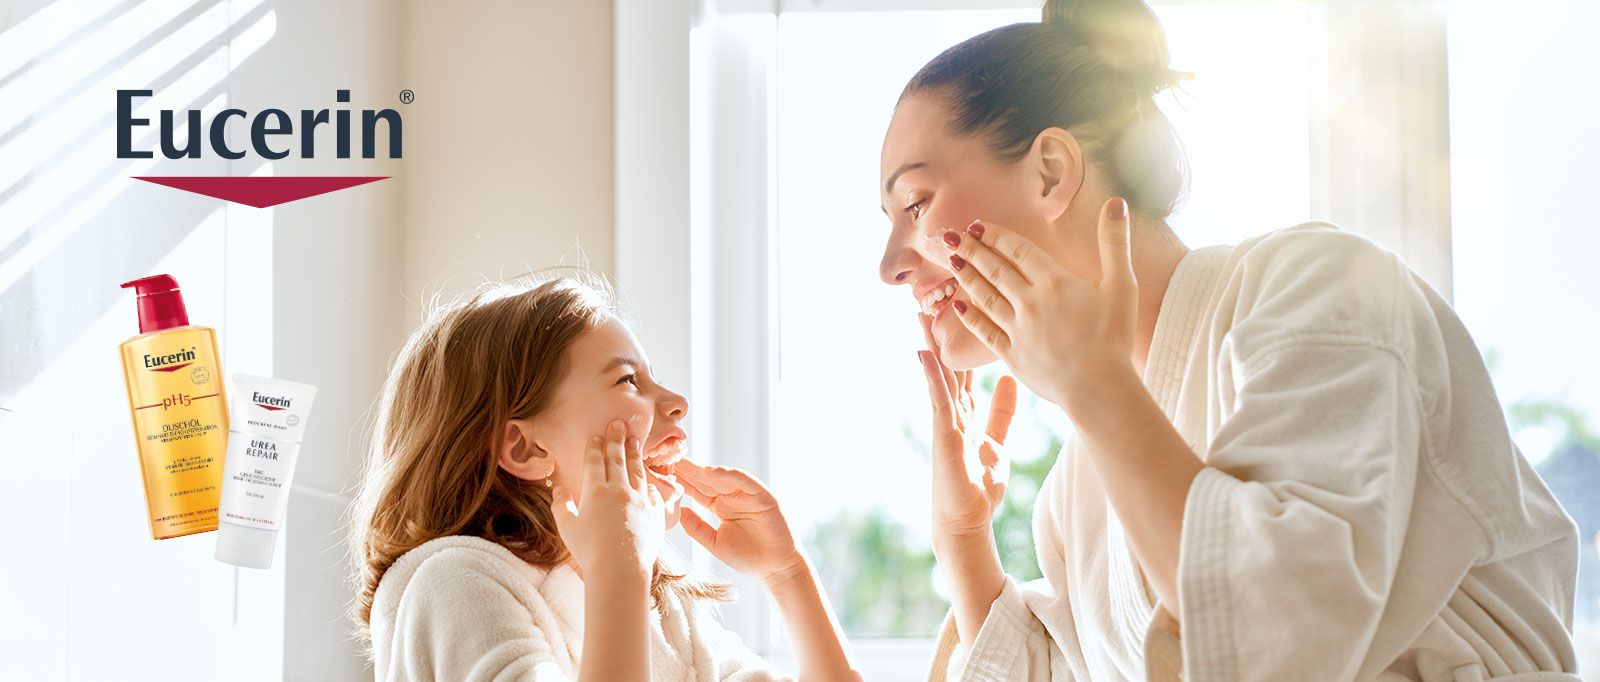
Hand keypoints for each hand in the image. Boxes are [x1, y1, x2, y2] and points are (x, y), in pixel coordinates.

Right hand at [551, 419, 664, 580]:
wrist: (620, 570)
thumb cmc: (589, 551)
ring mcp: (640, 500)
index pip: (594, 461)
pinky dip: (651, 484)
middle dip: (617, 438)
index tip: (596, 435)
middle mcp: (619, 490)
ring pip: (637, 470)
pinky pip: (654, 493)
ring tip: (635, 440)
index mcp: (595, 490)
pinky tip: (650, 480)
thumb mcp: (567, 527)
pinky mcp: (656, 513)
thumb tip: (557, 488)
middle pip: (617, 458)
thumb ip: (561, 505)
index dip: (594, 447)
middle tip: (619, 423)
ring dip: (635, 453)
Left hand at [674, 461, 806, 588]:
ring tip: (682, 462)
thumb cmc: (747, 557)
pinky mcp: (763, 495)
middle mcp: (731, 496)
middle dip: (686, 470)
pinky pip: (744, 481)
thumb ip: (696, 526)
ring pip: (722, 477)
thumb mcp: (713, 542)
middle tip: (664, 458)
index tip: (658, 474)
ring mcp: (747, 494)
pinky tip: (710, 472)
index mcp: (719, 506)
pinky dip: (728, 475)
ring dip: (702, 469)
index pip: (696, 489)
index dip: (679, 481)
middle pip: (705, 480)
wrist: (775, 569)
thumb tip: (677, 511)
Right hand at [916, 312, 1016, 542]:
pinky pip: (937, 397)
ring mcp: (944, 419)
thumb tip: (1011, 381)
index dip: (963, 338)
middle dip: (941, 331)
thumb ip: (1002, 412)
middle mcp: (951, 409)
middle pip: (945, 361)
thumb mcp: (997, 441)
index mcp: (964, 410)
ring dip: (930, 342)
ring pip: (937, 373)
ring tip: (922, 311)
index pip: (963, 366)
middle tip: (936, 295)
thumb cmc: (979, 485)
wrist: (967, 520)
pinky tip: (925, 353)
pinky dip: (932, 374)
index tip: (964, 307)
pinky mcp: (942, 432)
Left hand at [940, 197, 1138, 412]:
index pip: (1018, 250)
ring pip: (985, 296)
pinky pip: (985, 331)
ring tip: (952, 261)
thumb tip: (1116, 203)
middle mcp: (1030, 302)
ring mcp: (1018, 329)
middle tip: (951, 236)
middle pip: (995, 270)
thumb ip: (1115, 243)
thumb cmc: (1115, 338)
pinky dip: (970, 316)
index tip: (977, 225)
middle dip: (972, 250)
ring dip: (966, 276)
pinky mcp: (1012, 355)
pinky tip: (957, 304)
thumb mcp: (1122, 285)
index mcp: (1055, 282)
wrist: (1101, 389)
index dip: (995, 235)